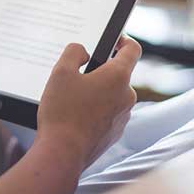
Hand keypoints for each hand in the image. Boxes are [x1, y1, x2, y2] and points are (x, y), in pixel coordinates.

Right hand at [36, 35, 140, 171]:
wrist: (62, 153)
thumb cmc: (62, 112)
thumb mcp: (61, 72)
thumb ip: (73, 52)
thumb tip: (83, 52)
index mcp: (118, 77)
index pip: (132, 49)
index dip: (123, 40)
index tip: (113, 40)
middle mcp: (127, 96)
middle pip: (118, 74)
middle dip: (100, 72)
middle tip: (77, 76)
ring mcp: (123, 117)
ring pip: (112, 96)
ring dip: (97, 93)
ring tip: (72, 100)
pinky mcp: (115, 133)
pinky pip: (108, 114)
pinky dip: (95, 111)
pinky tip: (75, 117)